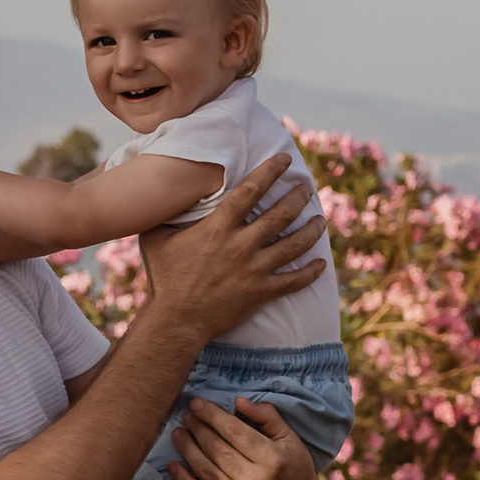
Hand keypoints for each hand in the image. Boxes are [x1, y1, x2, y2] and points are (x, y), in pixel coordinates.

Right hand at [139, 159, 326, 343]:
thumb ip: (167, 214)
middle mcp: (240, 245)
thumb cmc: (164, 278)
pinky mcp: (260, 292)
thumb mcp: (157, 238)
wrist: (175, 320)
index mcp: (218, 228)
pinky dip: (310, 272)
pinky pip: (293, 281)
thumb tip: (167, 192)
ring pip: (293, 245)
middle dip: (297, 197)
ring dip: (311, 230)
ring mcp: (253, 270)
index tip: (285, 159)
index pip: (250, 190)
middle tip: (306, 189)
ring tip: (320, 220)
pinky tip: (322, 264)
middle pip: (279, 214)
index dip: (270, 171)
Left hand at [168, 395, 322, 479]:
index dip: (212, 416)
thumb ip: (267, 417)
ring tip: (177, 433)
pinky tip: (172, 465)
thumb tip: (237, 402)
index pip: (234, 432)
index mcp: (273, 460)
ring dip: (187, 450)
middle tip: (185, 415)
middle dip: (198, 429)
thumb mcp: (290, 439)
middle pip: (217, 450)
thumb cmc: (294, 469)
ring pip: (206, 471)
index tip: (196, 403)